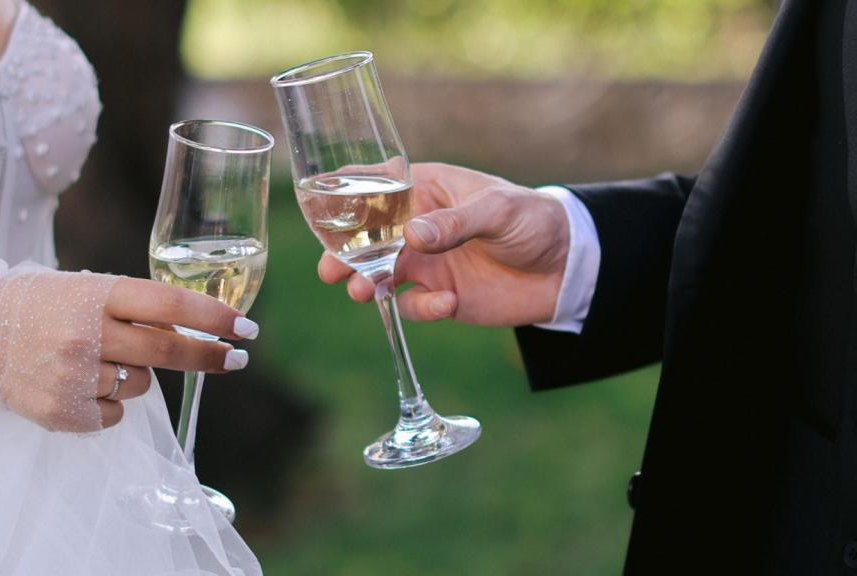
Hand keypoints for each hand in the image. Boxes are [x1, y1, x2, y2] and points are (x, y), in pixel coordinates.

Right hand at [0, 274, 257, 431]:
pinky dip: (108, 403)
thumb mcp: (87, 290)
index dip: (212, 317)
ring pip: (141, 385)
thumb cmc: (44, 308)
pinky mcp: (63, 411)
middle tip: (236, 359)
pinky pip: (114, 414)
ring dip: (135, 376)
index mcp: (96, 295)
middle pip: (167, 349)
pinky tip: (78, 384)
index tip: (245, 327)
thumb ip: (135, 307)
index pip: (168, 304)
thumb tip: (198, 328)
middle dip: (209, 356)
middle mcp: (87, 333)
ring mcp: (74, 374)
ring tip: (96, 361)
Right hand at [317, 162, 568, 326]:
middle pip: (366, 238)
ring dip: (366, 283)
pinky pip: (413, 306)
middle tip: (330, 269)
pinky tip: (447, 304)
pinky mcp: (439, 296)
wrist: (567, 270)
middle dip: (342, 252)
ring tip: (362, 292)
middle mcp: (418, 226)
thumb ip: (455, 223)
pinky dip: (422, 309)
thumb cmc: (535, 221)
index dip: (343, 191)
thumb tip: (412, 237)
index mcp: (427, 190)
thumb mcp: (499, 211)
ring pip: (379, 274)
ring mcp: (426, 263)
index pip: (376, 185)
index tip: (315, 200)